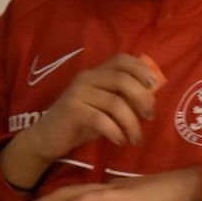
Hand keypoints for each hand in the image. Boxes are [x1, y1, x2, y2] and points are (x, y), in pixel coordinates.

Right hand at [0, 54, 163, 190]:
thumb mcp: (104, 108)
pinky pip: (100, 119)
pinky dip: (115, 131)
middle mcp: (87, 78)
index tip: (154, 86)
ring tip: (135, 138)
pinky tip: (120, 141)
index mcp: (96, 73)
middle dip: (142, 98)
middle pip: (122, 79)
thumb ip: (122, 99)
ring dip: (131, 123)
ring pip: (115, 102)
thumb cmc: (80, 123)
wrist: (47, 137)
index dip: (141, 69)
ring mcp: (78, 93)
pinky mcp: (72, 110)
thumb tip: (150, 98)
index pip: (122, 60)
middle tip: (149, 117)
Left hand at [26, 167, 201, 200]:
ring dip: (54, 200)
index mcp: (113, 191)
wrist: (190, 187)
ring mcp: (116, 191)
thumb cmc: (171, 198)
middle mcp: (109, 188)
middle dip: (47, 198)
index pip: (80, 193)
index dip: (59, 198)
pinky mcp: (124, 197)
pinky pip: (96, 199)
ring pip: (77, 192)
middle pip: (71, 190)